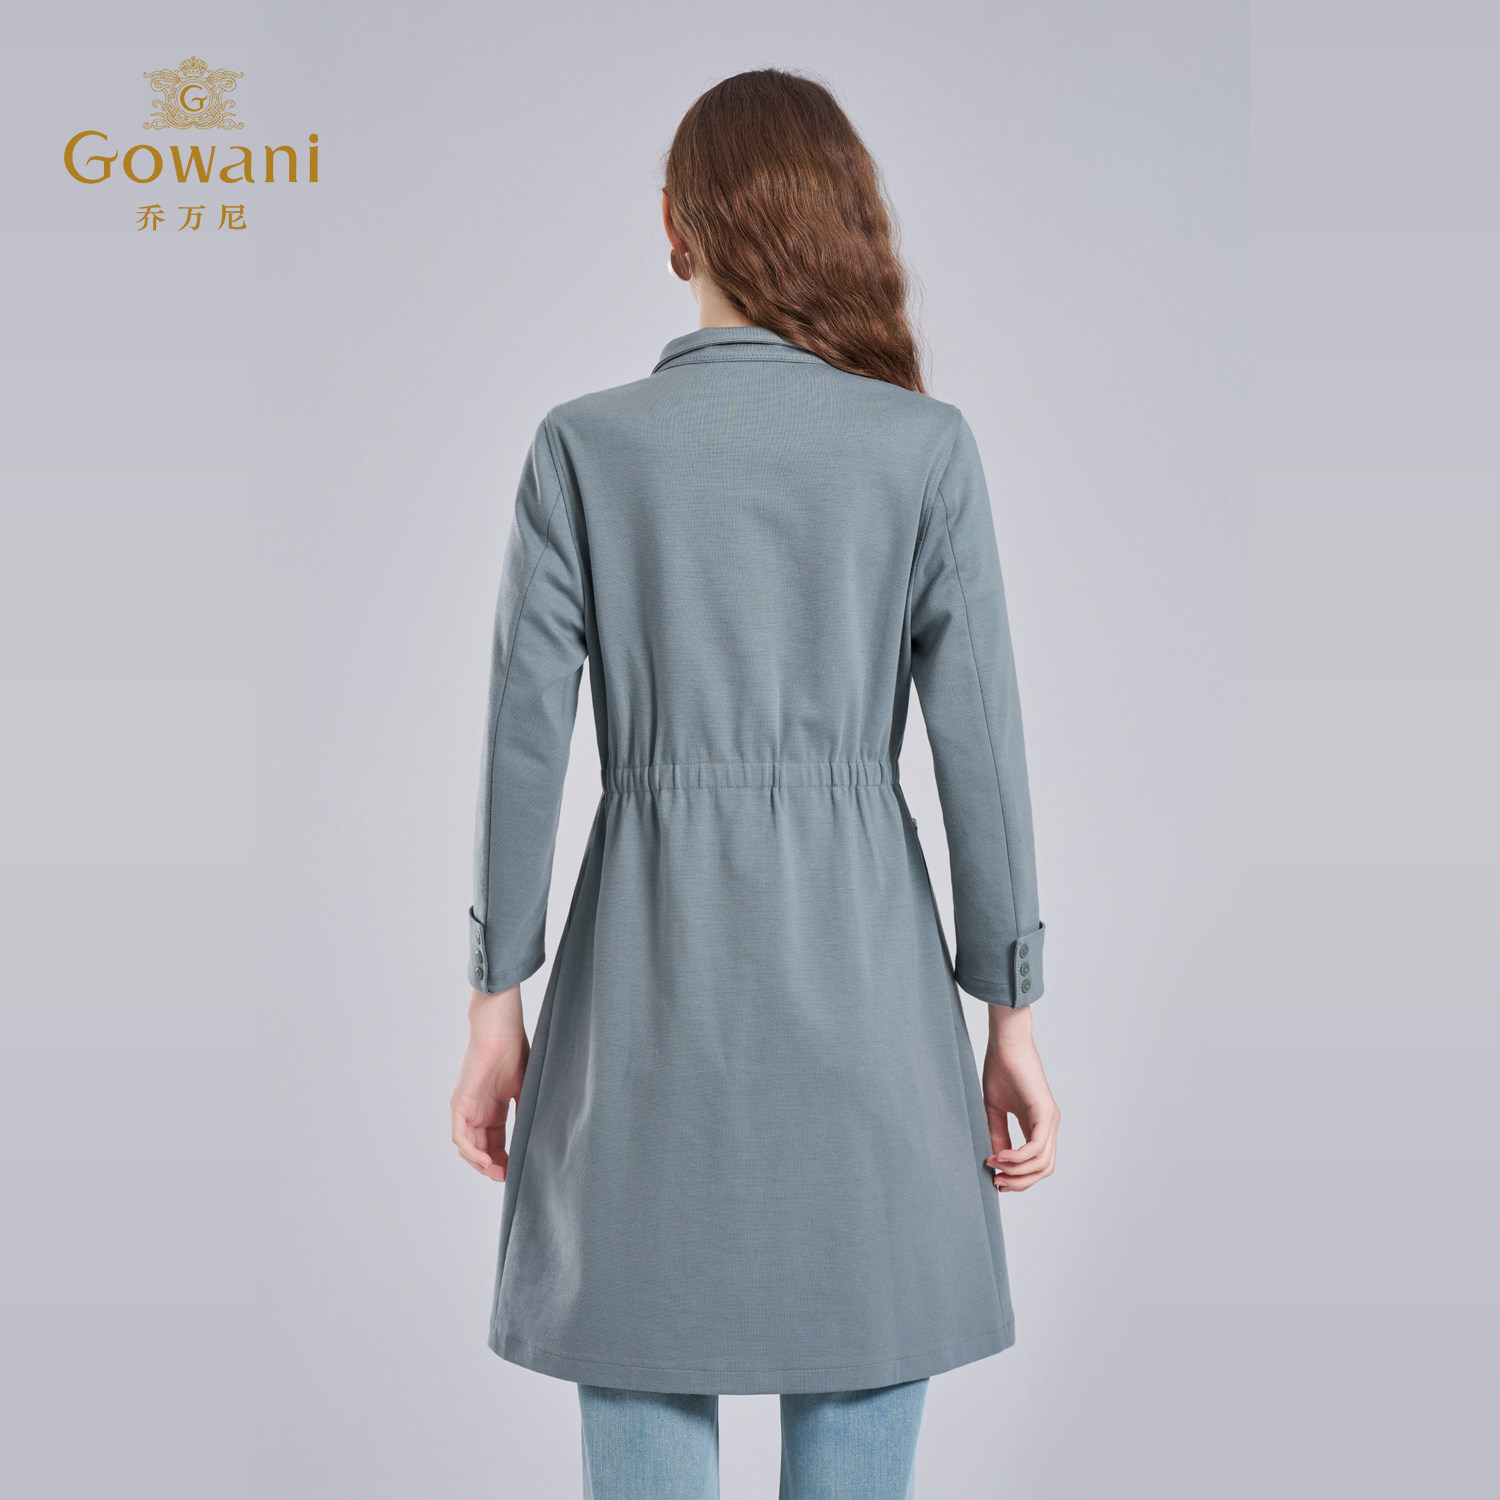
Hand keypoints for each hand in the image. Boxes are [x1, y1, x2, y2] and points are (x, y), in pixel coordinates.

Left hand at [451, 985, 528, 1182]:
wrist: (501, 1028)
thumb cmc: (516, 1050)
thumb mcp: (526, 1089)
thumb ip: (526, 1113)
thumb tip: (538, 1139)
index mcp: (493, 1107)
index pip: (495, 1143)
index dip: (505, 1159)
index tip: (519, 1171)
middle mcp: (477, 1110)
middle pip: (481, 1149)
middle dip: (494, 1167)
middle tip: (510, 1177)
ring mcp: (466, 1107)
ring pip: (468, 1147)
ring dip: (482, 1164)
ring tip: (501, 1174)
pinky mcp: (460, 1103)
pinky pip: (461, 1136)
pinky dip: (472, 1152)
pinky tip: (488, 1161)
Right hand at [981, 1003, 1059, 1191]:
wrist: (1005, 1043)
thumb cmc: (999, 1069)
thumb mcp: (995, 1109)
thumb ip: (998, 1134)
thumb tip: (996, 1162)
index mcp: (1037, 1124)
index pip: (1037, 1163)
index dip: (1018, 1178)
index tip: (994, 1178)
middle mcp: (1048, 1125)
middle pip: (1044, 1169)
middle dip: (1020, 1182)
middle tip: (995, 1180)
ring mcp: (1050, 1119)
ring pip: (1043, 1163)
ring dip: (1017, 1172)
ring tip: (994, 1164)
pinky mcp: (1045, 1112)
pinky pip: (1036, 1147)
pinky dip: (1017, 1157)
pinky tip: (999, 1155)